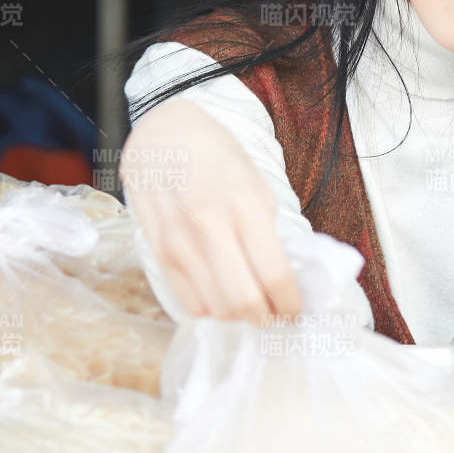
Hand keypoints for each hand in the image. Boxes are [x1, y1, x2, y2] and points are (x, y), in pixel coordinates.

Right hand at [120, 98, 302, 325]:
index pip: (274, 273)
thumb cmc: (216, 156)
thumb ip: (269, 228)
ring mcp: (179, 241)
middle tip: (275, 317)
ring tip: (251, 308)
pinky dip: (210, 309)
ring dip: (239, 317)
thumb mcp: (256, 182)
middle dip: (265, 318)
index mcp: (244, 203)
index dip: (290, 304)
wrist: (160, 134)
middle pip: (243, 300)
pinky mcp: (157, 251)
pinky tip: (221, 299)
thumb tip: (286, 277)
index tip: (296, 312)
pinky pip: (187, 301)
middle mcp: (209, 224)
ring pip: (215, 307)